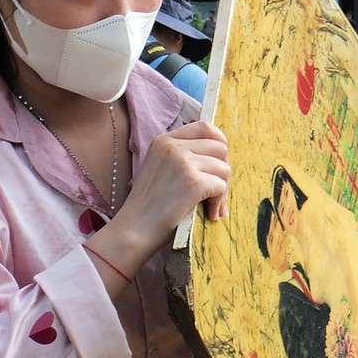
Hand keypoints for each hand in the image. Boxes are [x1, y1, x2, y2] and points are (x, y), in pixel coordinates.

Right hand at [110, 120, 229, 256]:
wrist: (134, 230)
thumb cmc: (148, 207)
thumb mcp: (159, 169)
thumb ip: (182, 158)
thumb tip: (222, 158)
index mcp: (163, 141)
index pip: (204, 127)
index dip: (218, 143)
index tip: (219, 163)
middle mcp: (173, 146)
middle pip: (219, 147)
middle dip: (222, 170)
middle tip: (216, 191)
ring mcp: (183, 162)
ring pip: (224, 167)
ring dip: (223, 189)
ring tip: (211, 205)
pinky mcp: (193, 182)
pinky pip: (221, 186)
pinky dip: (219, 202)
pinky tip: (209, 213)